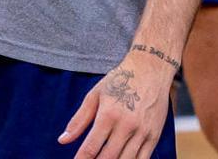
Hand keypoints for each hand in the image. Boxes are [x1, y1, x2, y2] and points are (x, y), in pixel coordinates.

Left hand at [58, 52, 174, 158]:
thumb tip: (63, 140)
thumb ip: (79, 120)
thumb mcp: (95, 95)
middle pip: (108, 158)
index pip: (91, 148)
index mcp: (109, 114)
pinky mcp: (154, 135)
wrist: (152, 68)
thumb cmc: (121, 80)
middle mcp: (127, 125)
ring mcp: (142, 131)